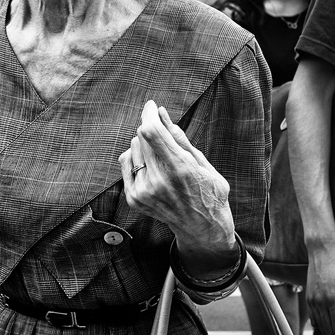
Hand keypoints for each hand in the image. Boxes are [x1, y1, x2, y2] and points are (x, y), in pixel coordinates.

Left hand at [119, 101, 234, 253]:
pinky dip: (137, 158)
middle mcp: (158, 182)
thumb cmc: (208, 191)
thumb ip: (178, 137)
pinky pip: (126, 162)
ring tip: (163, 159)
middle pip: (141, 137)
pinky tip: (153, 168)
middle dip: (152, 129)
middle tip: (164, 135)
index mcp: (180, 170)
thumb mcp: (202, 162)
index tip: (152, 106)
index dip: (149, 114)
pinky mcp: (134, 198)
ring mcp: (144, 192)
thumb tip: (161, 112)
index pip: (151, 132)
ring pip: (133, 148)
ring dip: (145, 145)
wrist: (202, 229)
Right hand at [306, 244, 334, 334]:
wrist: (323, 249)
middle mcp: (319, 302)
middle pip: (329, 331)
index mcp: (333, 299)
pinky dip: (323, 323)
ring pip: (321, 327)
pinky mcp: (308, 297)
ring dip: (333, 329)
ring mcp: (312, 300)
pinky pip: (313, 319)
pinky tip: (332, 315)